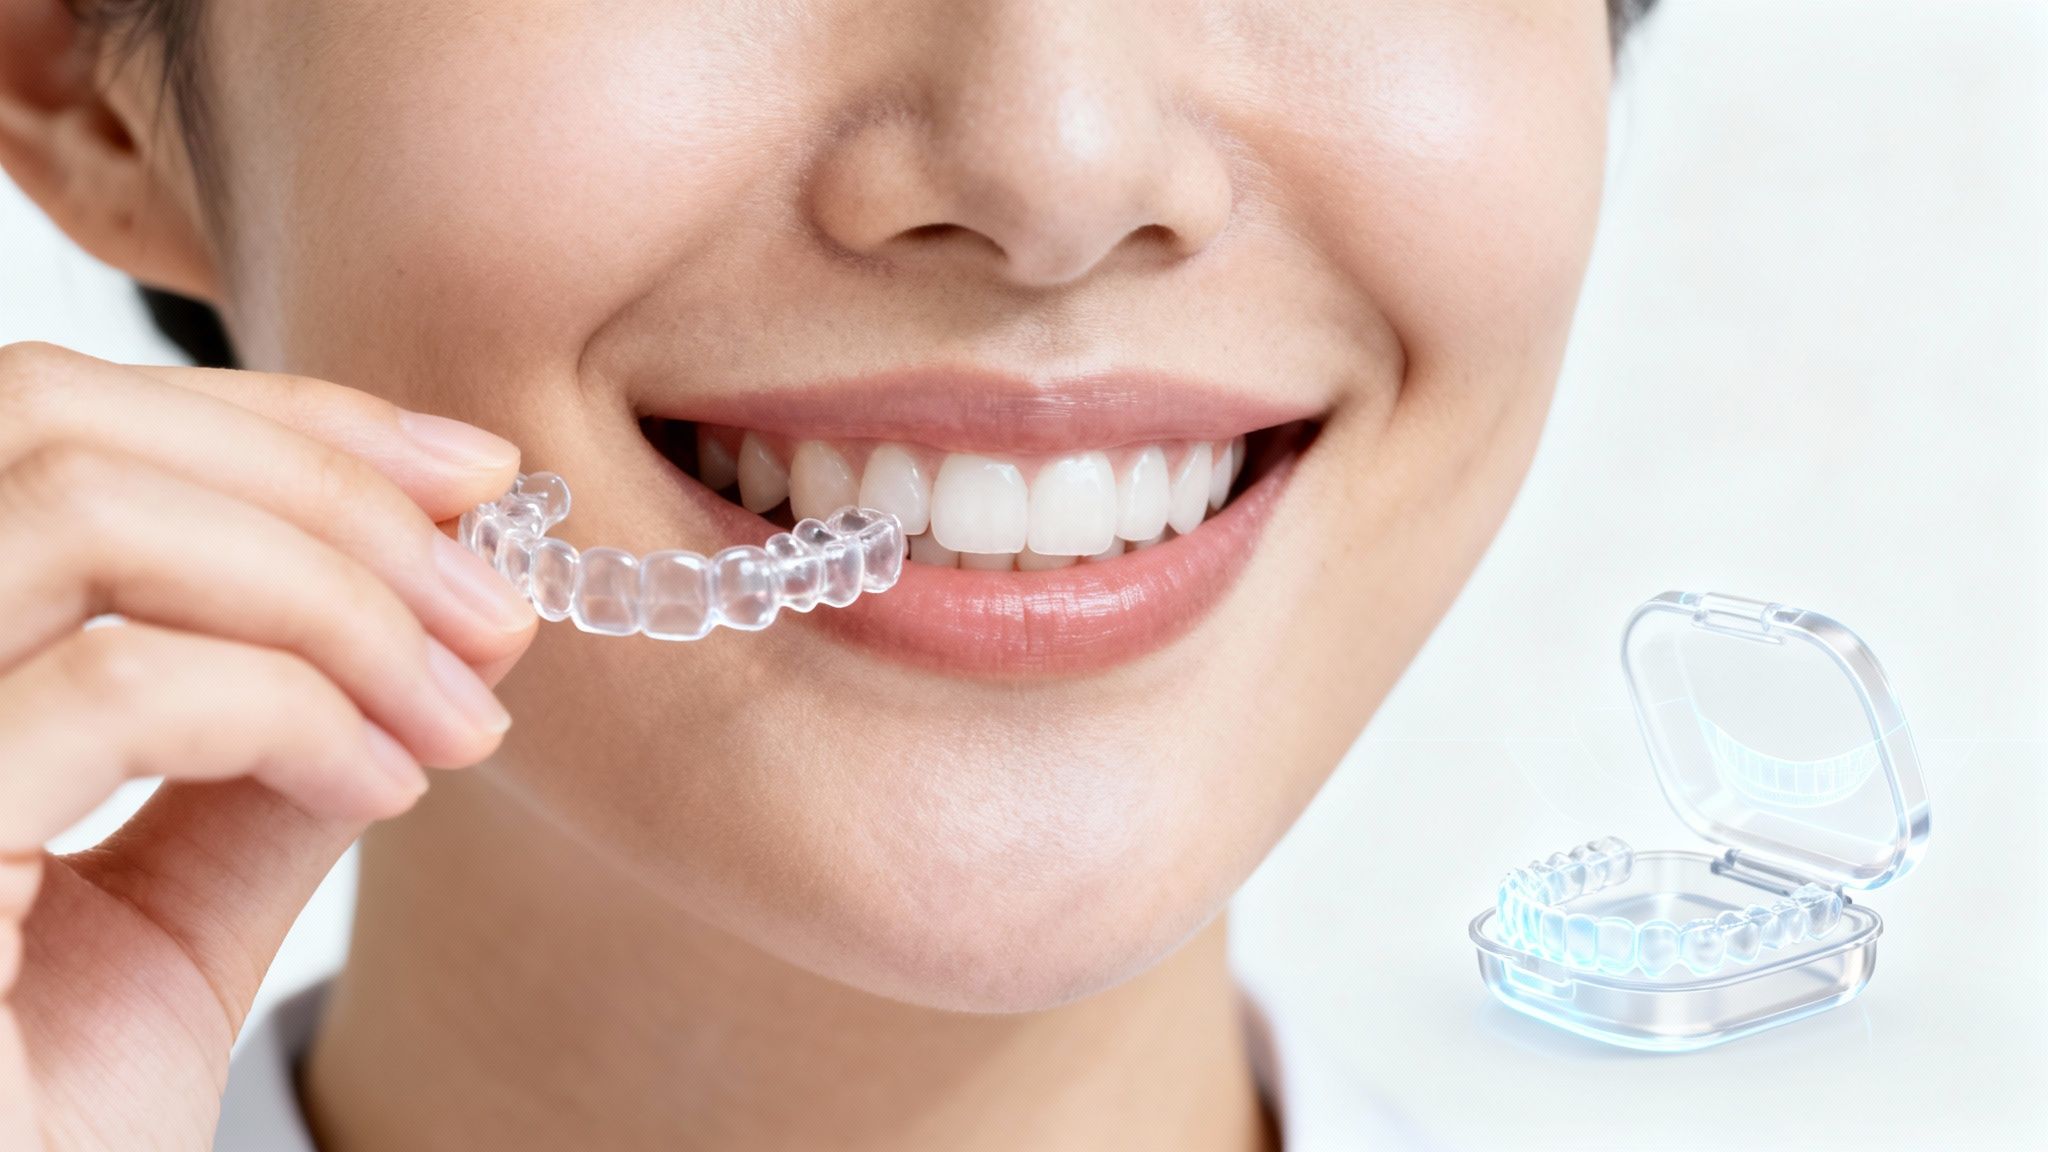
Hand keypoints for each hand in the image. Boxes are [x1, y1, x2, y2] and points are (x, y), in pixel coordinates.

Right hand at [0, 342, 536, 1149]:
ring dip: (331, 590)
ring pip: (80, 508)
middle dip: (325, 487)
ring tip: (458, 712)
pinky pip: (121, 687)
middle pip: (55, 422)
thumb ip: (256, 755)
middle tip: (493, 603)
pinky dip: (297, 708)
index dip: (281, 422)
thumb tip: (409, 622)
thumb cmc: (31, 1125)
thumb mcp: (164, 916)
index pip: (53, 425)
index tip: (471, 477)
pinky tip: (380, 790)